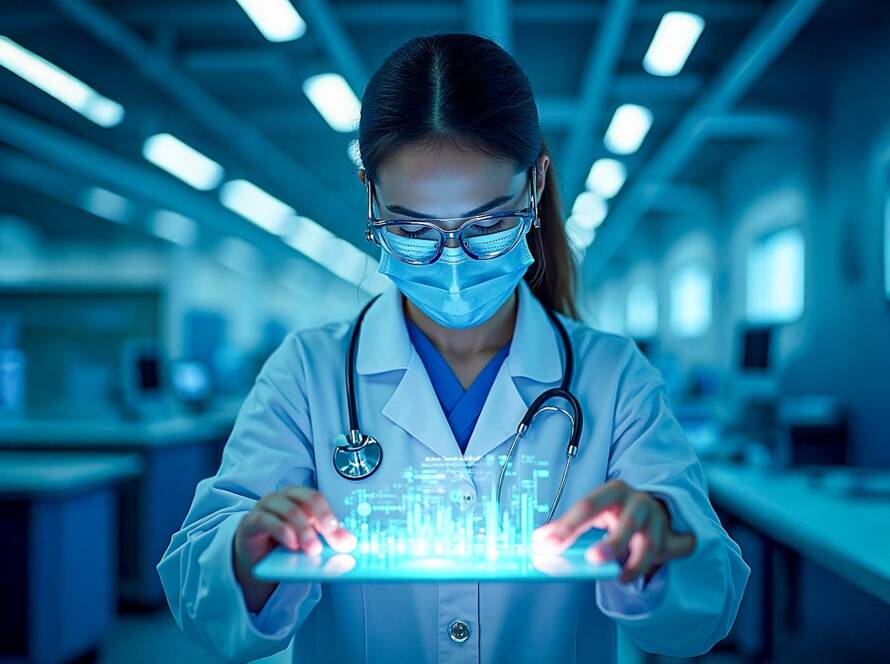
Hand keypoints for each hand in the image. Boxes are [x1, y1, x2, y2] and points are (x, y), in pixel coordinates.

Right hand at [233, 487, 356, 611]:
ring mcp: (264, 506)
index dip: (330, 515)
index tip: (342, 537)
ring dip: (305, 530)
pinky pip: (266, 521)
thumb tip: (348, 544)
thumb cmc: (285, 545)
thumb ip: (326, 539)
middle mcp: (282, 497)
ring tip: (313, 550)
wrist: (257, 559)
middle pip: (307, 501)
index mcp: (299, 497)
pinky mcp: (250, 521)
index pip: (317, 499)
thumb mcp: (309, 541)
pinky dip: (282, 531)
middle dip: (322, 521)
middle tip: (332, 542)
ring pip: (290, 511)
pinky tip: (292, 544)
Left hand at [532, 480, 694, 582]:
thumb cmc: (614, 512)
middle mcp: (637, 502)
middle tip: (592, 559)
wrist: (654, 509)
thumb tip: (538, 541)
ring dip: (633, 562)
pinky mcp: (669, 539)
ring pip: (648, 543)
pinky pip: (662, 554)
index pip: (587, 506)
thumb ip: (566, 526)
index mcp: (612, 491)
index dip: (567, 526)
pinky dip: (645, 568)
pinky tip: (626, 578)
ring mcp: (656, 521)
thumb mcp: (592, 511)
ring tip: (617, 577)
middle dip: (611, 543)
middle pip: (626, 522)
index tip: (547, 545)